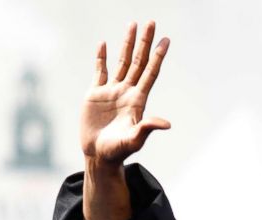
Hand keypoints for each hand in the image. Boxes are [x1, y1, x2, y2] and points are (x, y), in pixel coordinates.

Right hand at [81, 20, 170, 166]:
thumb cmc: (118, 151)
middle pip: (138, 61)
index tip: (165, 39)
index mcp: (138, 100)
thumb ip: (147, 128)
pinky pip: (100, 71)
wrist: (99, 156)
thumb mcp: (134, 140)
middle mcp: (127, 92)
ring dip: (127, 43)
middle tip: (151, 22)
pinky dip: (101, 57)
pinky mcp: (95, 94)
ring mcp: (112, 91)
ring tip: (132, 25)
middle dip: (144, 42)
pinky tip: (103, 44)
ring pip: (122, 62)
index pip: (150, 72)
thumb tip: (166, 124)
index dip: (157, 56)